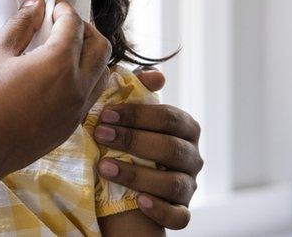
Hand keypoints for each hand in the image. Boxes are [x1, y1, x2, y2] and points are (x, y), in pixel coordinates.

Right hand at [0, 0, 111, 181]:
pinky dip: (85, 78)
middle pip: (100, 46)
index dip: (63, 9)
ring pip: (102, 72)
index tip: (50, 5)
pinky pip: (91, 95)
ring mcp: (78, 108)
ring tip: (65, 50)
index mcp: (58, 63)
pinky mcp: (72, 125)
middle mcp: (77, 85)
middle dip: (85, 29)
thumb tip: (36, 4)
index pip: (74, 25)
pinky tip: (60, 77)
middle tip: (62, 25)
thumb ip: (20, 25)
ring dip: (90, 55)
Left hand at [92, 69, 203, 229]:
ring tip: (104, 167)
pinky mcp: (181, 211)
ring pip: (174, 183)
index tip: (104, 113)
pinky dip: (161, 210)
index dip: (137, 114)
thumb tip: (156, 75)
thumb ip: (137, 92)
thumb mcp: (129, 116)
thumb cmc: (126, 140)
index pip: (169, 118)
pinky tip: (140, 202)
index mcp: (185, 129)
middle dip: (133, 140)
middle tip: (99, 134)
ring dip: (137, 174)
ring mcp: (189, 186)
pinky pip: (180, 216)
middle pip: (172, 148)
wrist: (121, 183)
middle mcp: (192, 156)